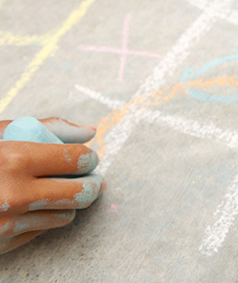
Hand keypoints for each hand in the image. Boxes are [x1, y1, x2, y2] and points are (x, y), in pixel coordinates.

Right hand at [0, 117, 103, 253]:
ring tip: (59, 190)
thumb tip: (90, 131)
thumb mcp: (0, 133)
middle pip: (81, 192)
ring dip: (68, 202)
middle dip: (92, 183)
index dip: (89, 157)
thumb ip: (47, 128)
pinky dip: (44, 218)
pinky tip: (32, 206)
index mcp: (13, 160)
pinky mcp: (2, 245)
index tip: (87, 157)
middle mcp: (13, 194)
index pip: (77, 159)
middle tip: (91, 177)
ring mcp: (7, 224)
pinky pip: (42, 231)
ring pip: (66, 215)